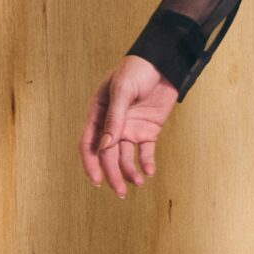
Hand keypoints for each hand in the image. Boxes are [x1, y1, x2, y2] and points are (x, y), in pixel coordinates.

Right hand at [80, 55, 178, 197]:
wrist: (164, 62)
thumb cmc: (137, 70)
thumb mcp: (122, 90)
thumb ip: (115, 118)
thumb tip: (105, 146)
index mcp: (98, 114)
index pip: (89, 144)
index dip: (91, 164)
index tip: (98, 181)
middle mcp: (112, 125)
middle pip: (108, 156)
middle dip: (113, 175)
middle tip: (121, 192)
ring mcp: (130, 129)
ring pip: (125, 157)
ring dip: (129, 172)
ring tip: (138, 184)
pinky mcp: (148, 130)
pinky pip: (145, 152)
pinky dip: (146, 163)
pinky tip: (149, 172)